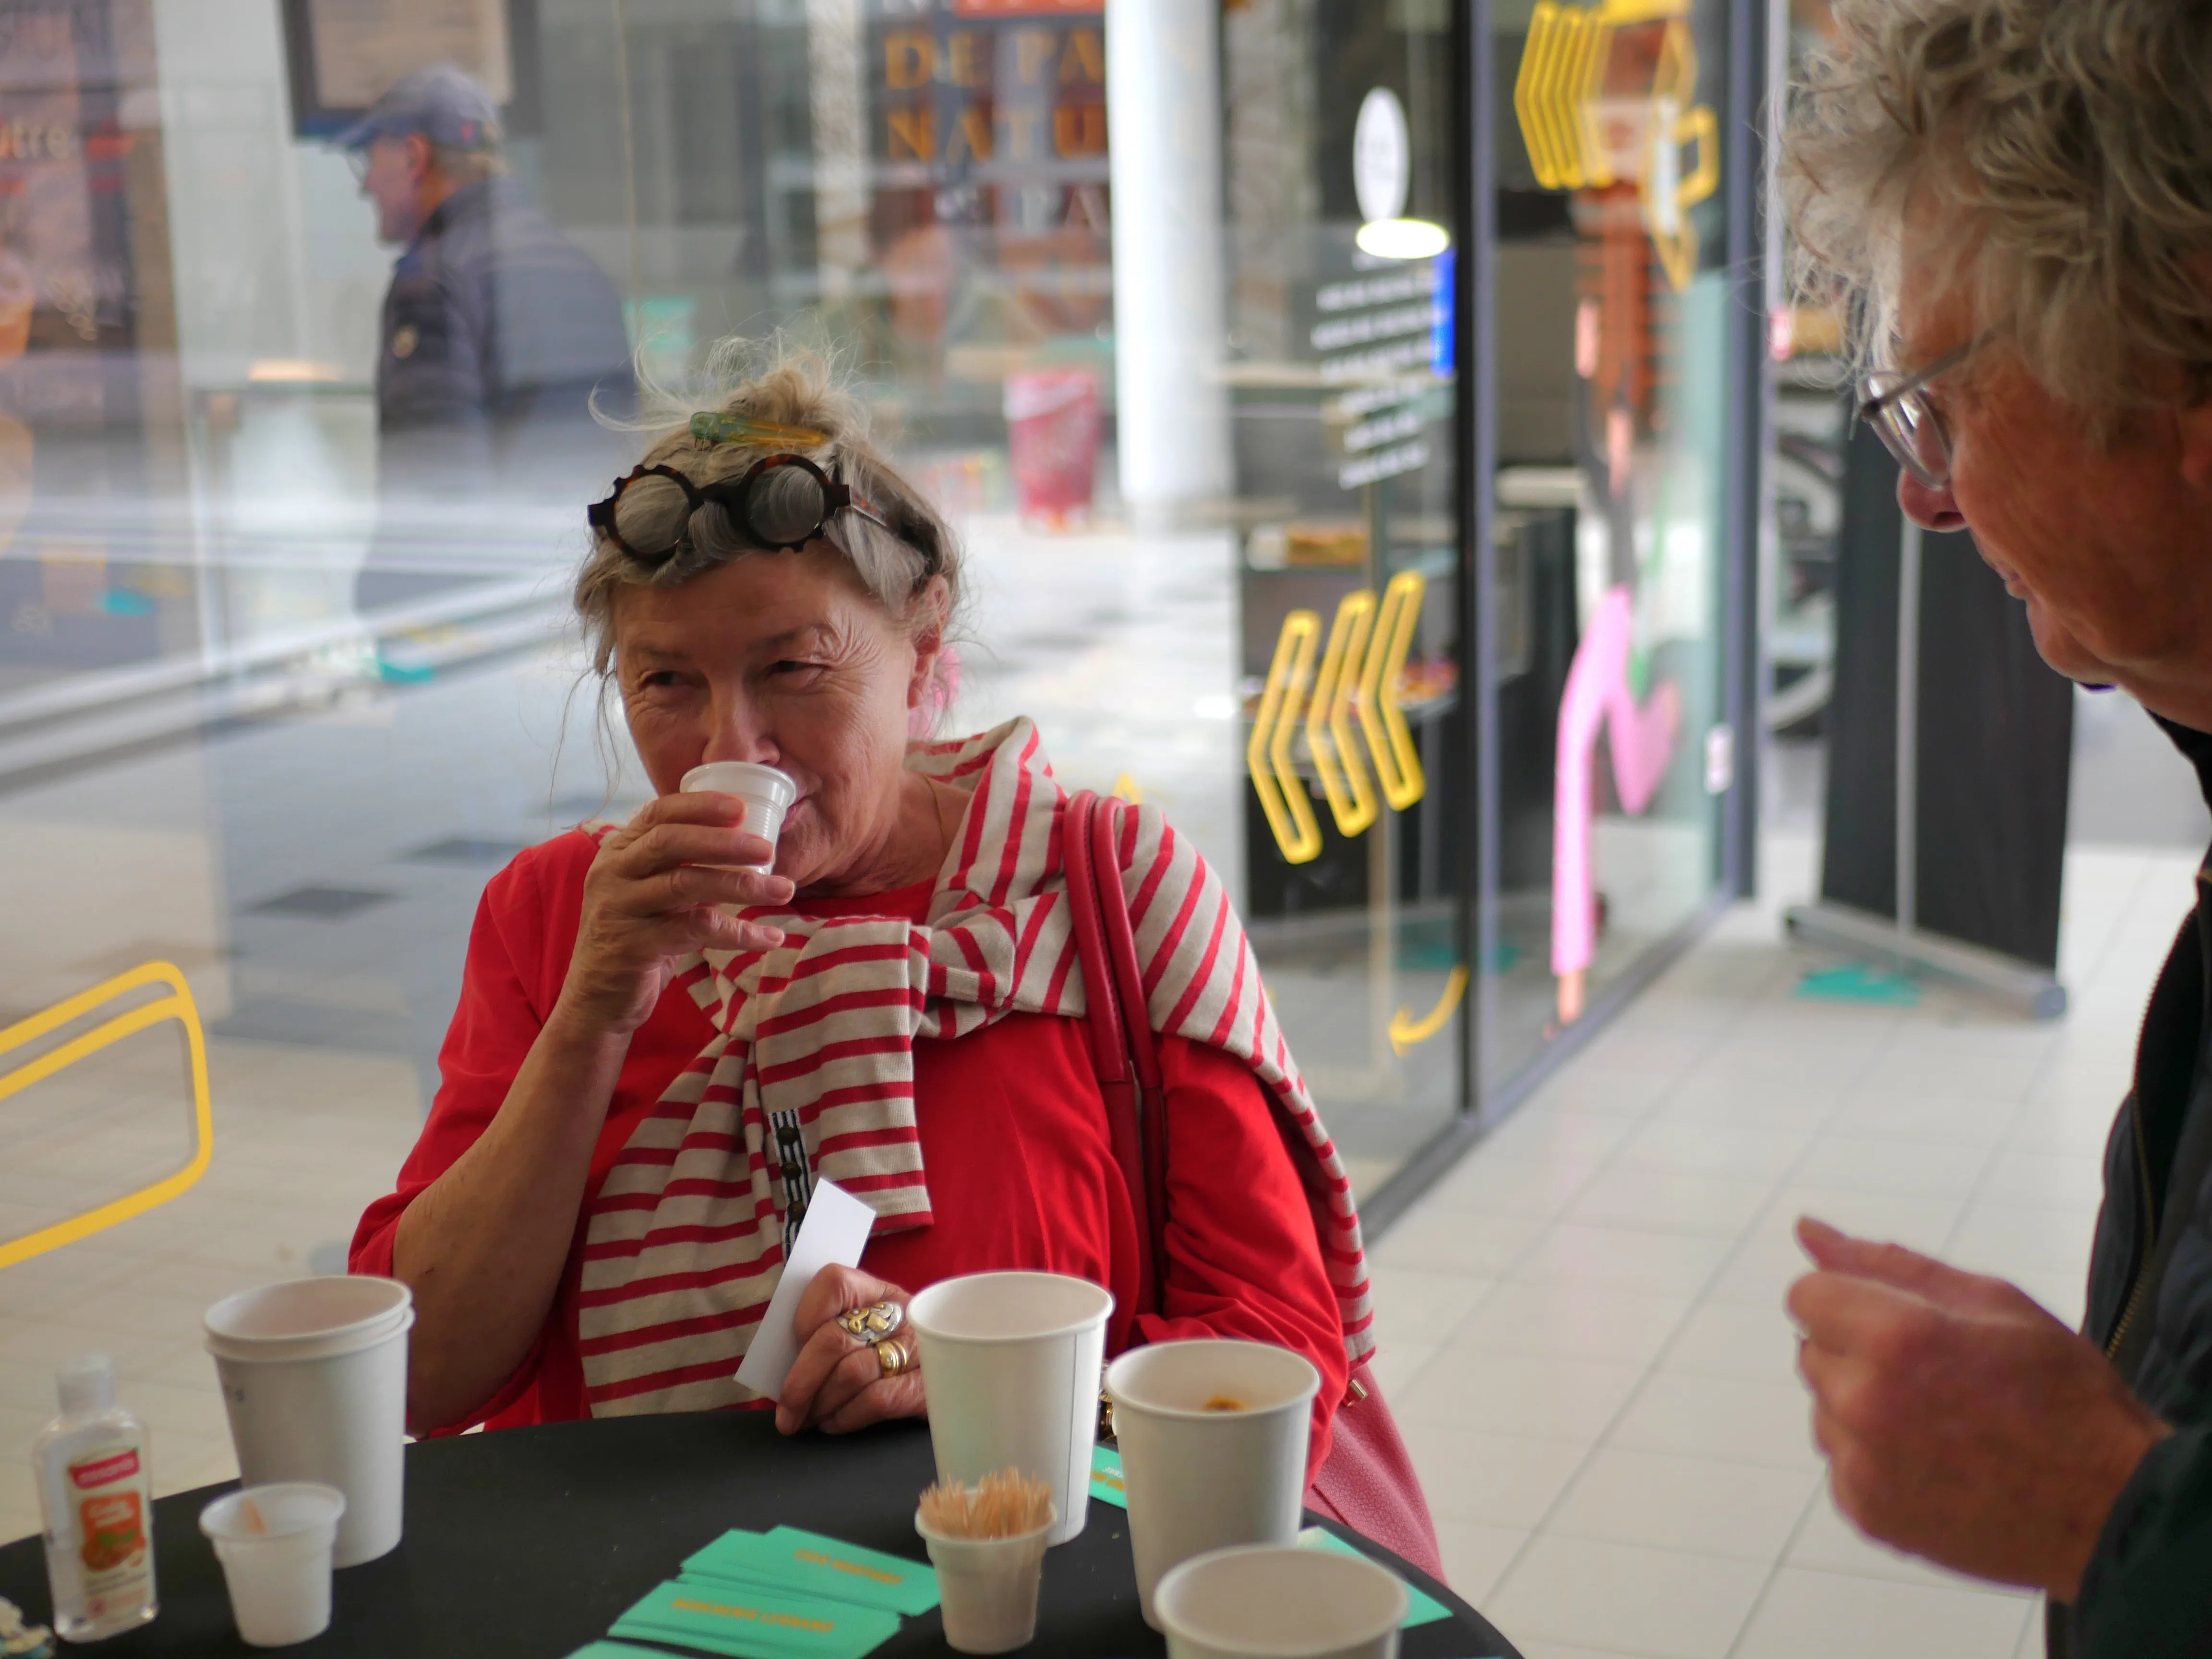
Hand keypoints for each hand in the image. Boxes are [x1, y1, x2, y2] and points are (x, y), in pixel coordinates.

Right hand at [556, 791, 795, 1034]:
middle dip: (724, 842)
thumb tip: (747, 845)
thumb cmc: (637, 938)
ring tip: (784, 890)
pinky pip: (695, 930)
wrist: (598, 999)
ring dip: (740, 885)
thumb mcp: (656, 894)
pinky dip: (738, 933)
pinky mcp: (633, 945)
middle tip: (768, 848)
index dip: (700, 806)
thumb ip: (685, 867)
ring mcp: (620, 908)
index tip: (742, 806)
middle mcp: (613, 873)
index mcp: (619, 851)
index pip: (657, 813)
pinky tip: (770, 938)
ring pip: (685, 883)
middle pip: (670, 842)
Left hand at [775, 1265, 924, 1435]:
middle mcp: (899, 1313)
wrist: (951, 1375)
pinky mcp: (926, 1386)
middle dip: (800, 1381)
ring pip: (852, 1373)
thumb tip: (782, 1365)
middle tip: (785, 1411)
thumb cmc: (880, 1354)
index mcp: (874, 1291)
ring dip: (820, 1403)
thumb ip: (823, 1335)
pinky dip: (845, 1417)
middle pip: (835, 1339)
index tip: (790, 1345)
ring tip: (806, 1419)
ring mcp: (916, 1349)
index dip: (806, 1315)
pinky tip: (833, 1423)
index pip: (834, 1283)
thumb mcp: (858, 1331)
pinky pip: (876, 1401)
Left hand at [1789, 1217, 2168, 1598]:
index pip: (1807, 1295)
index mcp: (1894, 1337)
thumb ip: (1887, 1264)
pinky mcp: (1867, 1511)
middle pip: (1812, 1351)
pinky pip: (1842, 1462)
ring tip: (1941, 1422)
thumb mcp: (1991, 1303)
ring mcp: (1863, 1464)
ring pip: (1825, 1408)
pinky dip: (1874, 1458)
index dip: (1850, 1299)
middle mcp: (1865, 1401)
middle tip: (1933, 1374)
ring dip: (1862, 1406)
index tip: (1894, 1318)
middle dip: (1857, 1351)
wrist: (2111, 1509)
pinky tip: (1936, 1463)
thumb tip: (1809, 1229)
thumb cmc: (2062, 1395)